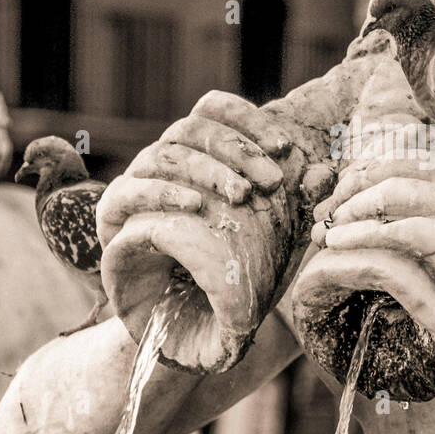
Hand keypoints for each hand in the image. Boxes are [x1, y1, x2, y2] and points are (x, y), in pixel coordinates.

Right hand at [97, 91, 332, 370]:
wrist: (180, 323)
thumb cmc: (230, 271)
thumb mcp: (274, 239)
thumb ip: (297, 205)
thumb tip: (324, 173)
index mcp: (197, 153)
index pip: (214, 110)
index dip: (248, 120)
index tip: (285, 147)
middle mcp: (163, 160)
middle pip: (191, 127)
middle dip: (236, 148)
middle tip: (271, 181)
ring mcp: (134, 183)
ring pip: (165, 153)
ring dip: (207, 169)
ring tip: (241, 196)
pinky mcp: (110, 214)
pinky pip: (133, 190)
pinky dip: (167, 193)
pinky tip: (198, 208)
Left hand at [309, 141, 434, 392]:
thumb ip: (427, 199)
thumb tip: (365, 177)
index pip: (413, 137)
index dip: (371, 155)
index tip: (345, 185)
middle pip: (397, 159)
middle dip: (352, 182)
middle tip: (327, 210)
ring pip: (393, 188)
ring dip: (351, 208)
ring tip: (328, 228)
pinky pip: (396, 230)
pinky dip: (360, 235)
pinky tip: (339, 245)